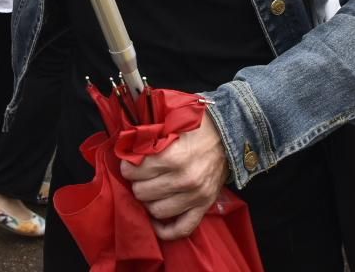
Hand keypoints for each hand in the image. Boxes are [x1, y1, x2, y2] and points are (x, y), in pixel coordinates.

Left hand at [119, 112, 228, 240]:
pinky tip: (156, 219)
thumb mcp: (171, 124)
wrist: (228, 135)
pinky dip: (165, 229)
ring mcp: (195, 196)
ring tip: (151, 190)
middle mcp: (184, 180)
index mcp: (174, 157)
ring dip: (149, 201)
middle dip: (137, 183)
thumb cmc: (197, 127)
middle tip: (140, 176)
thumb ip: (148, 137)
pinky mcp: (204, 207)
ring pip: (156, 211)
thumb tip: (126, 149)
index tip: (129, 163)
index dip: (128, 166)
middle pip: (142, 192)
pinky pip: (181, 229)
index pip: (135, 171)